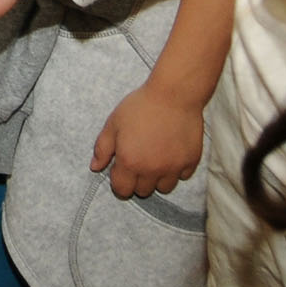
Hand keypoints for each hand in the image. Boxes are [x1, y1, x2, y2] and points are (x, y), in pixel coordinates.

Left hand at [91, 79, 205, 198]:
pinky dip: (176, 169)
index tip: (121, 169)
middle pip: (143, 191)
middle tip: (139, 160)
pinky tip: (171, 152)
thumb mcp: (113, 123)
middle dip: (138, 180)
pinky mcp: (190, 162)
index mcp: (130, 162)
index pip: (122, 190)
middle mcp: (152, 170)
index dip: (119, 181)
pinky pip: (182, 176)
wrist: (174, 94)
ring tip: (155, 157)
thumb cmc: (140, 106)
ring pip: (164, 188)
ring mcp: (173, 168)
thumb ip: (102, 148)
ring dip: (158, 178)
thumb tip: (95, 167)